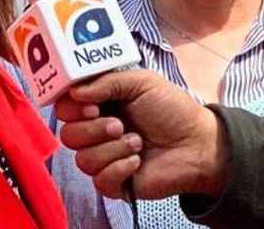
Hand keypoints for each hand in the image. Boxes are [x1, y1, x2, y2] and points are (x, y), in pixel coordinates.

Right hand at [55, 70, 229, 199]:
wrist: (198, 143)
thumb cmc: (172, 110)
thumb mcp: (142, 82)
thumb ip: (106, 81)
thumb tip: (75, 92)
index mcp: (99, 105)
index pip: (65, 108)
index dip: (71, 108)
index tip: (91, 105)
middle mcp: (97, 131)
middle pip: (68, 135)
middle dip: (93, 129)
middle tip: (119, 124)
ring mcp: (104, 158)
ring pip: (82, 159)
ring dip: (112, 149)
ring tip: (137, 142)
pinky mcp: (114, 182)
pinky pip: (99, 180)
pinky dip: (119, 168)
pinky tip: (138, 161)